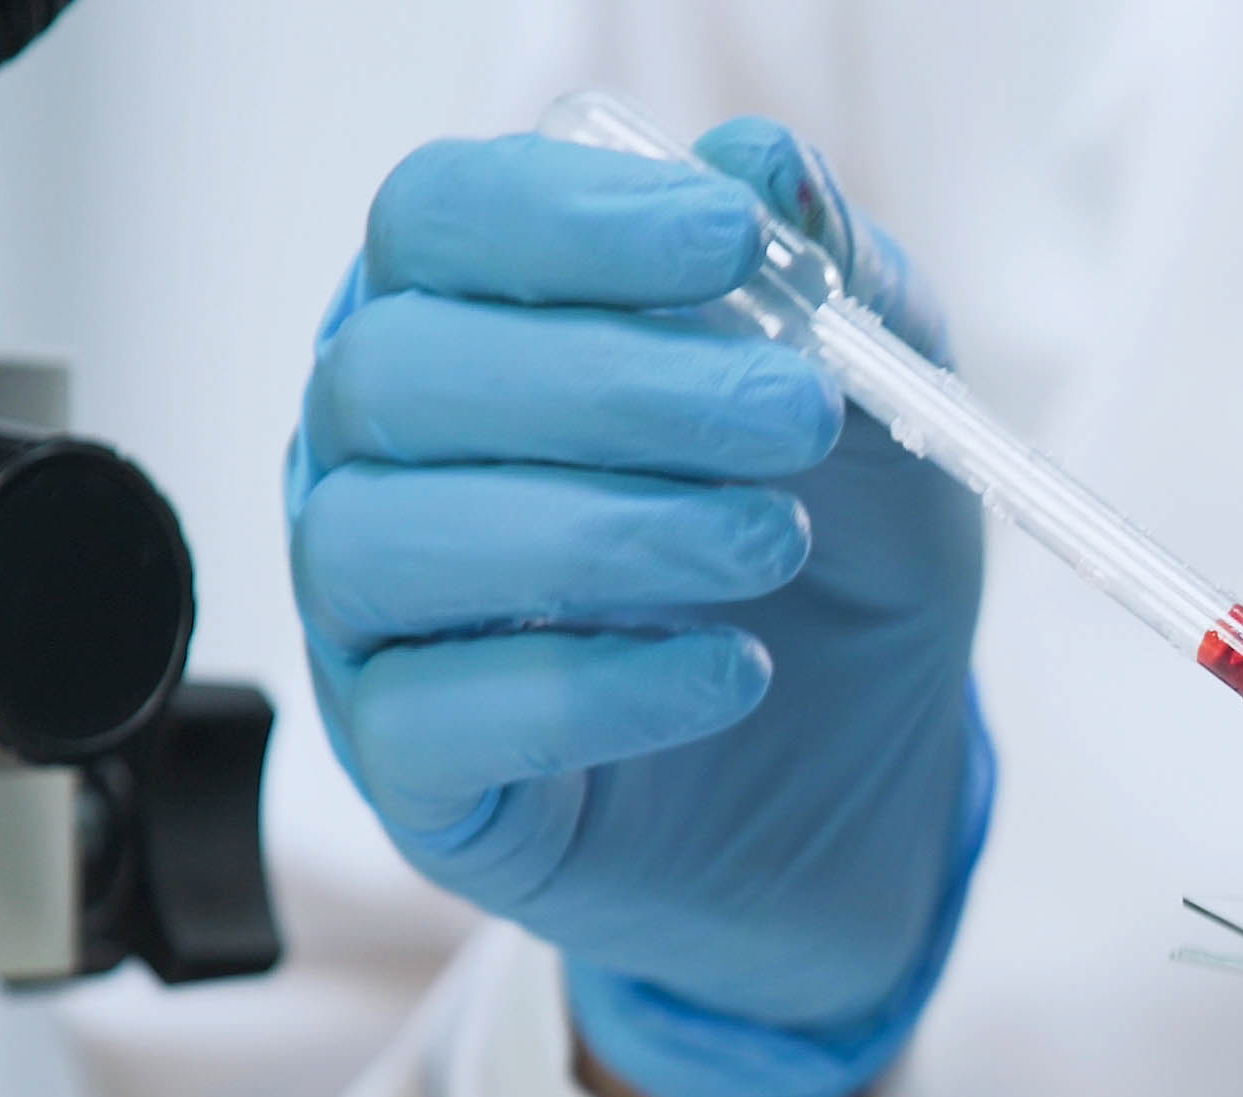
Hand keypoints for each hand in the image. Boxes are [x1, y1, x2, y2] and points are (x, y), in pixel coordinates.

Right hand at [291, 120, 989, 1096]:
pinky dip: (598, 687)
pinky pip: (439, 717)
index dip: (569, 217)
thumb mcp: (874, 407)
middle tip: (797, 416)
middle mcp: (370, 458)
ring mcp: (368, 622)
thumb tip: (764, 165)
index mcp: (460, 323)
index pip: (434, 221)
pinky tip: (736, 669)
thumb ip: (826, 279)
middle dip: (613, 381)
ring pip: (389, 542)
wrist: (865, 785)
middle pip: (397, 374)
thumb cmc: (835, 560)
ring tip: (775, 541)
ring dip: (604, 529)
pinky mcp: (415, 774)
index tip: (732, 242)